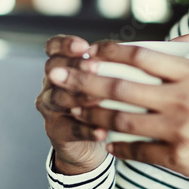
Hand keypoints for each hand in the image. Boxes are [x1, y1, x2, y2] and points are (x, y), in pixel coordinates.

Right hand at [35, 35, 107, 174]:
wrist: (88, 144)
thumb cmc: (100, 104)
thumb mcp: (104, 81)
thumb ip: (112, 65)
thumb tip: (138, 52)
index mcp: (62, 66)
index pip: (54, 47)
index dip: (65, 45)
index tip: (84, 46)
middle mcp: (52, 84)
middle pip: (53, 69)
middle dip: (75, 67)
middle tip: (93, 67)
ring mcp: (51, 109)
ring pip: (57, 98)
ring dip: (79, 96)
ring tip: (98, 98)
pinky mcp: (56, 132)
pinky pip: (69, 130)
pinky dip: (86, 130)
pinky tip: (102, 131)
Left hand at [59, 35, 188, 186]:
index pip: (142, 56)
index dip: (110, 52)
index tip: (90, 52)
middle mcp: (182, 99)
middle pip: (120, 87)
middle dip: (83, 81)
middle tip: (57, 76)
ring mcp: (178, 129)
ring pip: (121, 120)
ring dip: (92, 114)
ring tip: (72, 109)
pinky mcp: (178, 157)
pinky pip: (137, 150)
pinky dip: (117, 145)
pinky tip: (104, 141)